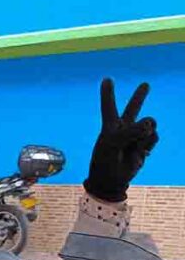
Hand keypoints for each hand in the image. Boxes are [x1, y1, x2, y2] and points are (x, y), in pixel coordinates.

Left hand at [84, 79, 157, 202]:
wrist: (112, 180)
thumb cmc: (106, 160)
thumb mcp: (114, 144)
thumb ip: (131, 131)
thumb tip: (150, 125)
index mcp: (110, 126)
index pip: (109, 106)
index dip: (108, 93)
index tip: (107, 79)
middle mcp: (123, 128)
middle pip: (133, 108)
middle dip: (140, 96)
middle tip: (145, 84)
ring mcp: (135, 136)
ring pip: (149, 123)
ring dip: (145, 130)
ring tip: (136, 142)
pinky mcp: (145, 145)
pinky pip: (153, 136)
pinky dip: (148, 142)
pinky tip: (141, 150)